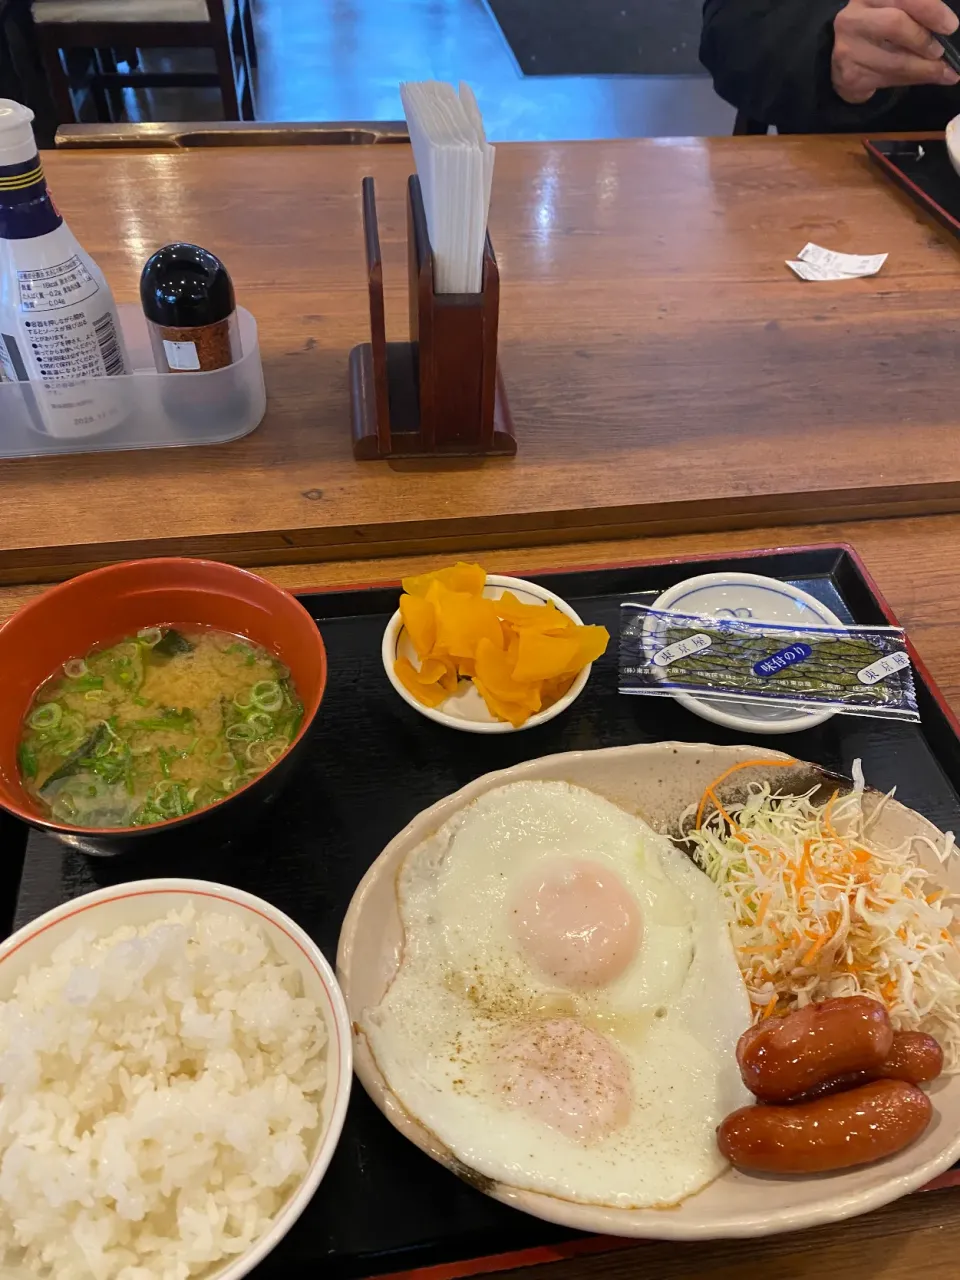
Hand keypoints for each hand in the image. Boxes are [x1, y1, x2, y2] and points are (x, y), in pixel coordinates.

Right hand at [832, 0, 959, 102]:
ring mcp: (848, 48)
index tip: (951, 26)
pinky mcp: (850, 76)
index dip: (929, 10)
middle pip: (894, 24)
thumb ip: (917, 12)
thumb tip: (948, 28)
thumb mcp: (894, 10)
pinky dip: (914, 80)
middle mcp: (853, 18)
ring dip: (924, 68)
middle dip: (923, 39)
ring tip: (942, 70)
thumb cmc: (878, 28)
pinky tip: (929, 77)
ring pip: (894, 60)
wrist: (846, 59)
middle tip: (940, 51)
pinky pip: (888, 80)